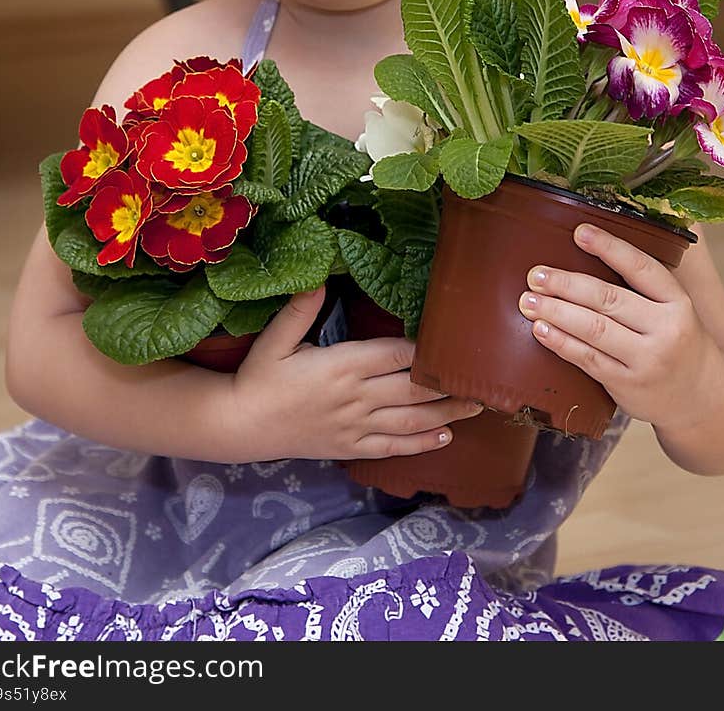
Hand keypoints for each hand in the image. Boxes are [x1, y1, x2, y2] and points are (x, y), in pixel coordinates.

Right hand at [232, 287, 483, 461]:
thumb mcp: (276, 338)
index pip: (395, 354)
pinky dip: (421, 443)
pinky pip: (393, 448)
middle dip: (450, 385)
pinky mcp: (350, 447)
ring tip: (477, 407)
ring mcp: (355, 426)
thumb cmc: (258, 376)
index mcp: (341, 365)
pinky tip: (445, 437)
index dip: (427, 350)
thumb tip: (319, 276)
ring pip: (411, 421)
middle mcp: (355, 397)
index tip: (455, 342)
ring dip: (447, 414)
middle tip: (484, 379)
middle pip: (413, 390)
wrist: (240, 425)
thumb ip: (300, 309)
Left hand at [517, 223, 722, 431]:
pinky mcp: (628, 385)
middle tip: (536, 274)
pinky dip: (561, 343)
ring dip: (557, 312)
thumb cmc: (678, 342)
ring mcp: (647, 360)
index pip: (641, 268)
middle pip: (609, 299)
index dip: (609, 248)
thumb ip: (645, 282)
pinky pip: (588, 359)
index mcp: (678, 302)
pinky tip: (541, 329)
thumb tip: (594, 241)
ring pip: (594, 329)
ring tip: (529, 300)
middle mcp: (666, 329)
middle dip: (567, 284)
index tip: (578, 232)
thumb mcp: (676, 308)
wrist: (702, 399)